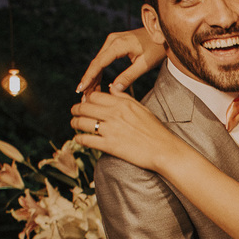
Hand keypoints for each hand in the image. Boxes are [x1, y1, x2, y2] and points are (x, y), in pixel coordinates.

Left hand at [71, 89, 185, 171]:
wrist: (164, 150)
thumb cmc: (155, 130)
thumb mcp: (141, 108)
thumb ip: (124, 97)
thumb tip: (110, 88)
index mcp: (122, 104)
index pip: (95, 96)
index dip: (86, 99)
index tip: (85, 103)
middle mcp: (114, 114)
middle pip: (84, 107)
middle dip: (75, 110)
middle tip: (74, 113)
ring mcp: (110, 130)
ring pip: (81, 122)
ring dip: (74, 123)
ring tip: (74, 124)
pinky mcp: (109, 145)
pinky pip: (86, 140)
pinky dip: (79, 139)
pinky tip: (79, 139)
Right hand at [75, 28, 164, 93]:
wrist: (161, 33)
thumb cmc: (156, 48)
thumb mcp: (145, 64)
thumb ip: (129, 76)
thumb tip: (114, 89)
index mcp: (118, 44)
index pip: (98, 63)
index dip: (89, 77)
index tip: (80, 89)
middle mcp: (112, 40)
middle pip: (96, 63)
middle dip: (89, 80)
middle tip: (83, 96)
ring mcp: (112, 41)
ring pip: (98, 62)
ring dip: (93, 77)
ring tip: (88, 93)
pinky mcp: (115, 43)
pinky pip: (103, 59)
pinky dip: (99, 71)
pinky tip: (96, 83)